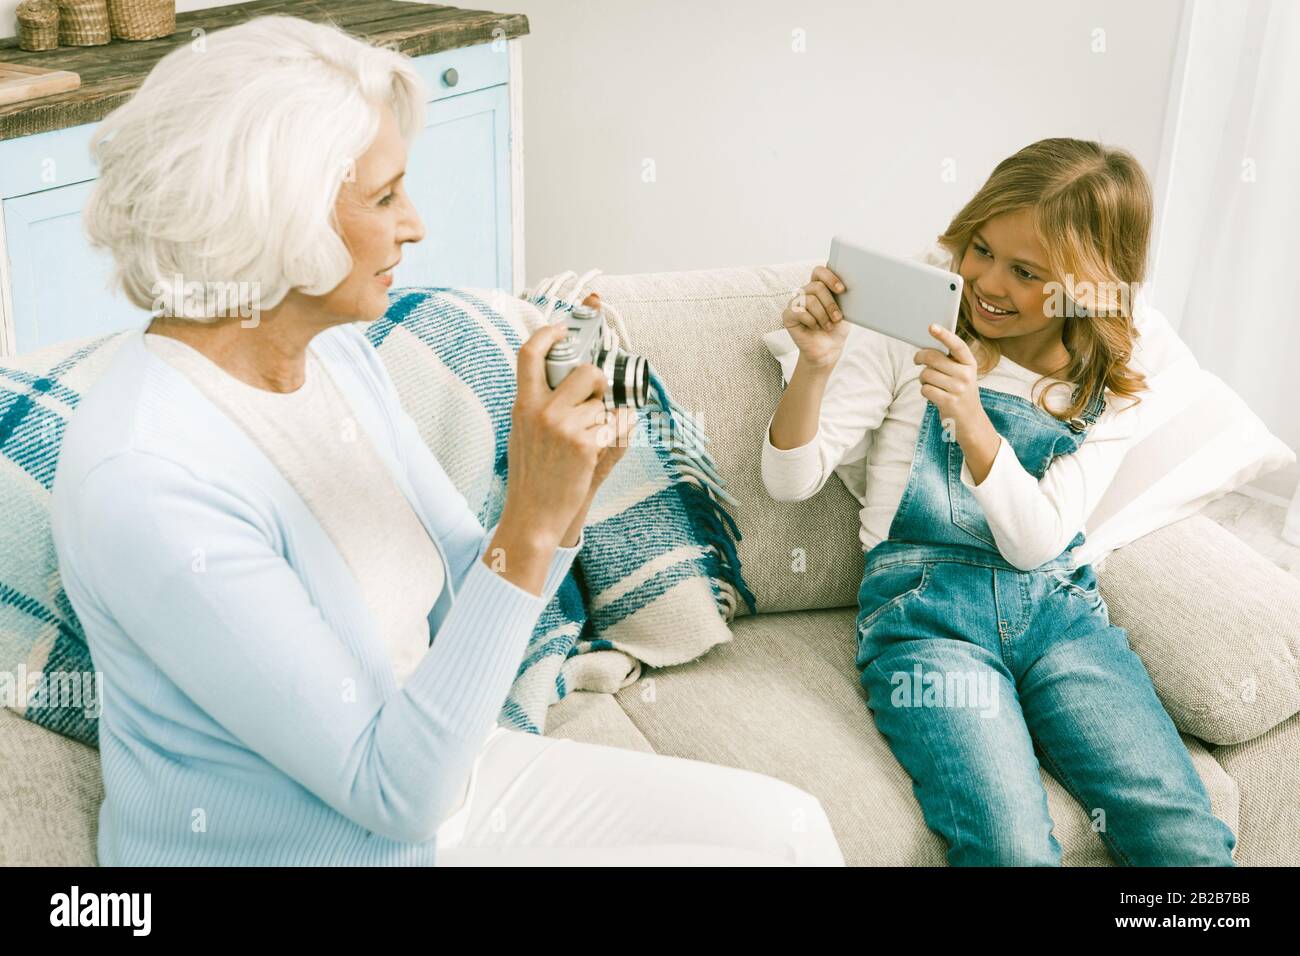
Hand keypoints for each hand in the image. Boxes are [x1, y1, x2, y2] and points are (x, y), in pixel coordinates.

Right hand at [500, 293, 628, 548]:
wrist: (533, 513)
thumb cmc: (531, 474)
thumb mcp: (522, 430)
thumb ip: (537, 402)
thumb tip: (564, 377)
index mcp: (523, 404)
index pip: (529, 354)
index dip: (548, 334)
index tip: (563, 329)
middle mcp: (541, 410)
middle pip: (584, 371)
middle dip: (598, 381)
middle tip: (597, 396)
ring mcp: (564, 426)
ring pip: (601, 403)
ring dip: (602, 417)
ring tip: (585, 441)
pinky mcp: (584, 443)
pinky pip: (611, 425)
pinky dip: (610, 436)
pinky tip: (592, 454)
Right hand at [783, 265, 851, 368]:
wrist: (827, 349)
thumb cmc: (836, 329)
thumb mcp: (846, 311)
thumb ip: (844, 297)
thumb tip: (854, 287)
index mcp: (819, 286)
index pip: (820, 271)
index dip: (830, 277)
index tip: (842, 290)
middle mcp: (805, 292)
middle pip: (817, 286)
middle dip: (830, 304)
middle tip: (837, 317)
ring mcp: (795, 303)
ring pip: (810, 300)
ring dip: (823, 316)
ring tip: (828, 326)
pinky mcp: (788, 315)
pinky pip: (800, 312)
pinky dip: (811, 321)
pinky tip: (815, 327)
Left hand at [914, 324, 999, 482]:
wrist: (970, 420)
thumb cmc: (960, 392)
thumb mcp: (962, 374)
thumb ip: (949, 362)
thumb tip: (925, 350)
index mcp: (970, 363)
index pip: (957, 345)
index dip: (944, 335)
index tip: (932, 327)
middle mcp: (966, 375)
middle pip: (933, 358)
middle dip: (920, 357)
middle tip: (917, 359)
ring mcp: (958, 389)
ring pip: (926, 374)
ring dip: (923, 379)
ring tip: (932, 384)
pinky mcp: (948, 401)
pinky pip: (925, 389)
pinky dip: (925, 391)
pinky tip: (933, 395)